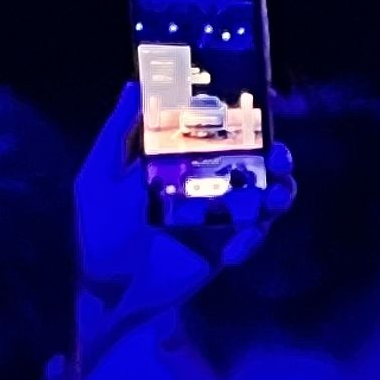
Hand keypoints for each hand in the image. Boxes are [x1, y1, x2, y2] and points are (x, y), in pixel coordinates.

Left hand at [72, 82, 274, 342]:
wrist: (111, 295)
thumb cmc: (100, 234)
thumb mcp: (97, 180)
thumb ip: (118, 134)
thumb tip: (134, 83)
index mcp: (179, 157)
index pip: (219, 123)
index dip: (246, 107)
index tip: (266, 95)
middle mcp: (206, 178)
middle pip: (256, 153)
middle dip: (276, 149)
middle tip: (277, 154)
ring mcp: (221, 211)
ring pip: (268, 189)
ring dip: (281, 188)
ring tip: (275, 196)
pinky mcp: (229, 243)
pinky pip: (256, 232)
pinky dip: (253, 237)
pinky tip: (234, 250)